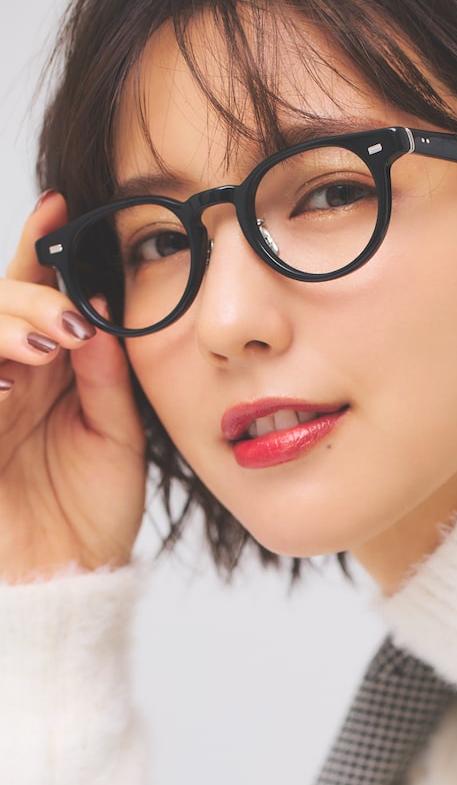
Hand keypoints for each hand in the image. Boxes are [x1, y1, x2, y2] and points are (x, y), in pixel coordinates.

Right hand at [0, 191, 145, 581]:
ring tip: (43, 342)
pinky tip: (9, 375)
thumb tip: (98, 316)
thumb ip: (106, 380)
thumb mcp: (116, 441)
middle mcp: (10, 377)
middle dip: (29, 299)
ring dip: (4, 327)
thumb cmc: (94, 515)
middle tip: (67, 322)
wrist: (69, 580)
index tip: (61, 204)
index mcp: (51, 371)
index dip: (40, 250)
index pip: (37, 298)